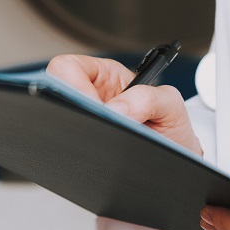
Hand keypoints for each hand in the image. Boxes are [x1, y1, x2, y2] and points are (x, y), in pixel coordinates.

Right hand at [45, 54, 202, 155]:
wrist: (176, 161)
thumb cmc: (171, 129)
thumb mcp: (171, 106)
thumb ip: (151, 97)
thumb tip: (116, 109)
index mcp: (107, 77)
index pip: (69, 67)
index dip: (72, 85)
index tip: (92, 107)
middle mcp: (90, 97)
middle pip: (53, 92)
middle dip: (67, 108)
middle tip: (92, 128)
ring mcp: (84, 122)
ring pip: (55, 120)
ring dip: (73, 131)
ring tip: (101, 143)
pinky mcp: (81, 146)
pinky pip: (64, 146)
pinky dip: (74, 151)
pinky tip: (96, 156)